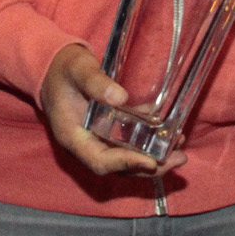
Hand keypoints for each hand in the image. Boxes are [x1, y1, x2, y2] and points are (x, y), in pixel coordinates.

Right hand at [38, 44, 187, 178]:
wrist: (54, 67)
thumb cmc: (63, 69)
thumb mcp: (77, 70)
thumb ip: (95, 82)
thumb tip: (121, 97)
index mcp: (73, 136)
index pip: (99, 161)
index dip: (124, 164)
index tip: (149, 161)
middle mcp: (87, 144)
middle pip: (118, 167)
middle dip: (148, 168)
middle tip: (177, 159)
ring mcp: (99, 139)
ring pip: (127, 158)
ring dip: (154, 159)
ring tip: (180, 152)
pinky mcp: (109, 130)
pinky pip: (130, 143)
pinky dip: (150, 143)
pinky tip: (171, 134)